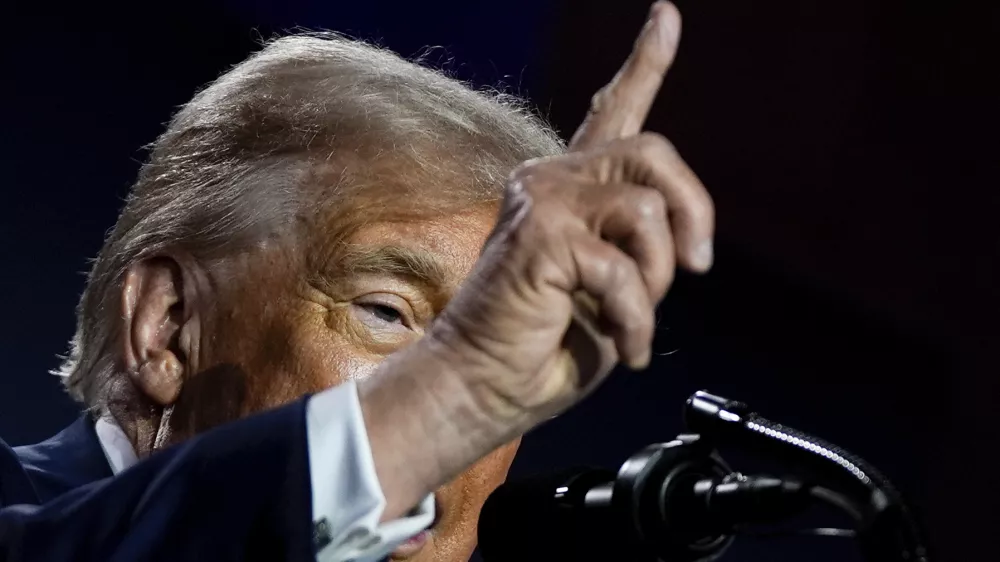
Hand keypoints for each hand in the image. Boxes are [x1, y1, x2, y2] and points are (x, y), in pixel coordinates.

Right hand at [360, 1, 714, 519]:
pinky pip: (626, 267)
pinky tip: (619, 346)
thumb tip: (684, 242)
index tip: (666, 15)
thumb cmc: (541, 347)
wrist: (482, 388)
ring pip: (647, 209)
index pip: (612, 112)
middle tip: (696, 267)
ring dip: (656, 282)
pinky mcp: (539, 232)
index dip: (645, 61)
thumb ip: (640, 249)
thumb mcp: (613, 290)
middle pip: (654, 151)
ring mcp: (541, 200)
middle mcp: (551, 181)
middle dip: (693, 212)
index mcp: (570, 191)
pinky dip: (635, 318)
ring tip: (633, 322)